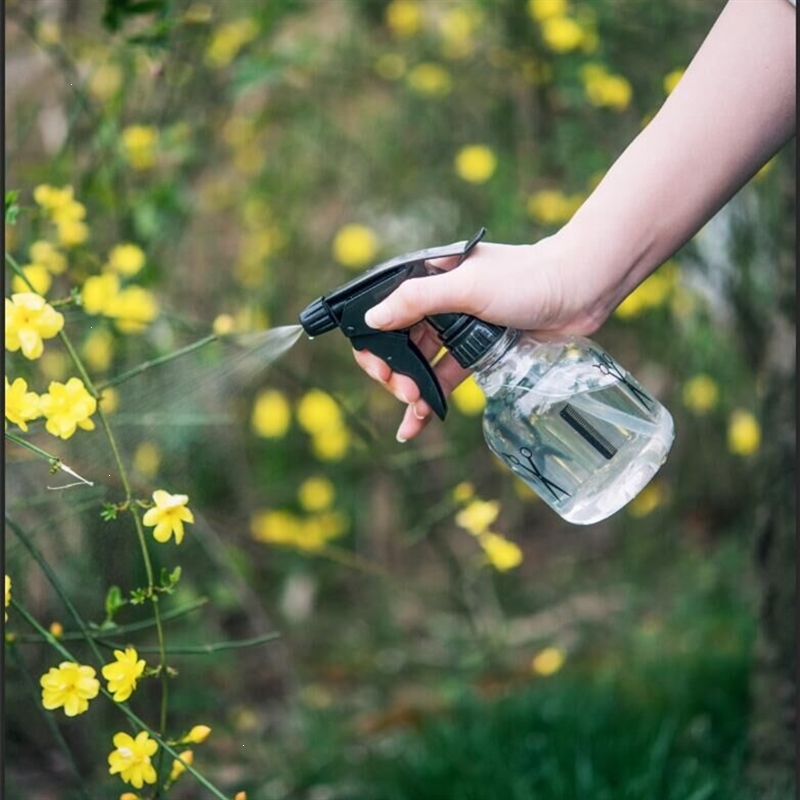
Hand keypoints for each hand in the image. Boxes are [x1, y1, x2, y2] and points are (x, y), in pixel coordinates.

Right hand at [353, 231, 612, 440]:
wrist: (581, 290)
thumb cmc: (525, 279)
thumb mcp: (467, 287)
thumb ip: (417, 301)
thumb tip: (371, 320)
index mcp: (430, 278)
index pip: (386, 311)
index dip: (375, 342)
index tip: (380, 368)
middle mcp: (439, 302)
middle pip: (400, 343)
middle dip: (394, 371)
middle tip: (404, 391)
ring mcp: (459, 328)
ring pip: (422, 364)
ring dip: (412, 389)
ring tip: (413, 407)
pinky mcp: (479, 350)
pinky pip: (446, 377)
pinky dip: (431, 399)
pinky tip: (416, 424)